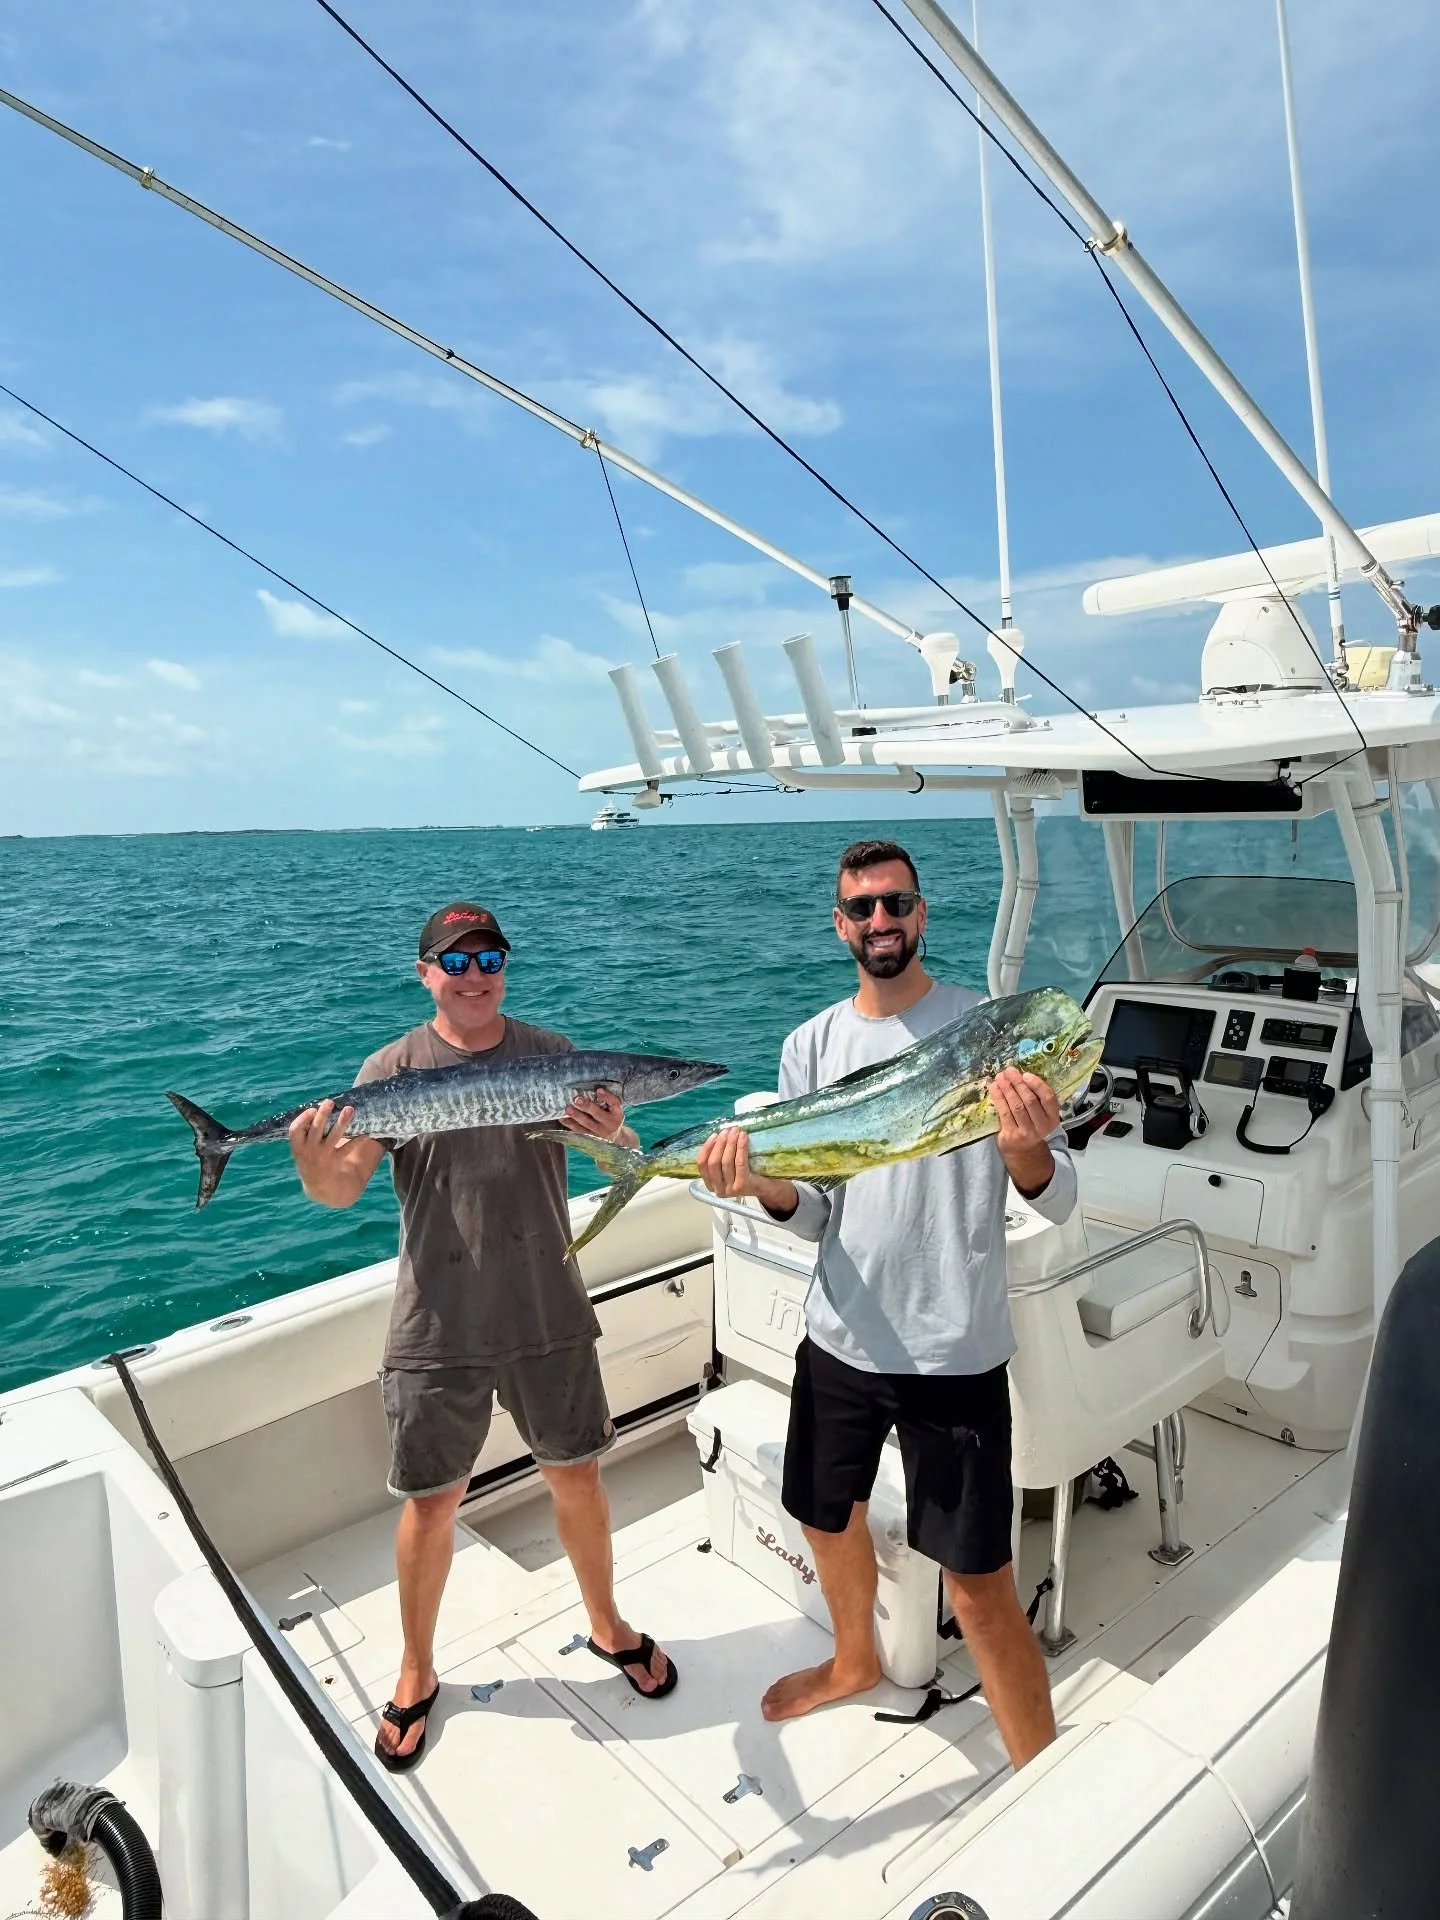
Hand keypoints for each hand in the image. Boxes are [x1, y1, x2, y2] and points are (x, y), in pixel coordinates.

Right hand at [288, 1100, 382, 1206]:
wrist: (318, 1187)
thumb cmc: (310, 1160)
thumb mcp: (301, 1150)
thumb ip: (305, 1134)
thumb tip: (319, 1109)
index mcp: (298, 1147)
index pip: (295, 1131)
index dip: (302, 1119)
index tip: (312, 1109)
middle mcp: (309, 1151)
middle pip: (316, 1129)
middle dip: (323, 1114)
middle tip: (330, 1101)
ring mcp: (323, 1156)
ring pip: (334, 1136)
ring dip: (342, 1122)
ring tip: (350, 1109)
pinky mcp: (336, 1162)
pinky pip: (348, 1149)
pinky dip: (357, 1140)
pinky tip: (366, 1133)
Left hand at [562, 1088, 635, 1146]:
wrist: (615, 1138)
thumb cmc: (612, 1117)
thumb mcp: (614, 1109)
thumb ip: (607, 1101)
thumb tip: (591, 1090)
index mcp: (617, 1113)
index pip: (614, 1103)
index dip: (607, 1097)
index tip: (598, 1090)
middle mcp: (610, 1123)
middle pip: (598, 1114)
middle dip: (587, 1106)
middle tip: (577, 1099)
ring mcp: (600, 1133)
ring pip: (587, 1124)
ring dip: (576, 1116)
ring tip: (568, 1108)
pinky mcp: (591, 1138)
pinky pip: (580, 1131)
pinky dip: (571, 1124)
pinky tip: (563, 1119)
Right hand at [696, 1127, 797, 1217]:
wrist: (765, 1187)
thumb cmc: (746, 1174)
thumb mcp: (728, 1169)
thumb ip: (720, 1158)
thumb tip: (718, 1136)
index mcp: (710, 1184)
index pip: (702, 1165)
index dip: (706, 1148)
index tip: (714, 1135)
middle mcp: (718, 1190)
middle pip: (714, 1163)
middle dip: (720, 1144)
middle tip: (727, 1131)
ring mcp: (730, 1190)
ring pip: (726, 1162)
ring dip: (731, 1143)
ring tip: (735, 1131)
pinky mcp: (742, 1186)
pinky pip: (739, 1163)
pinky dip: (741, 1147)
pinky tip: (743, 1137)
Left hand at [988, 1067, 1059, 1196]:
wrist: (1025, 1153)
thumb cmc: (1033, 1126)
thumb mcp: (1042, 1116)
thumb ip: (1037, 1100)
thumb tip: (1020, 1075)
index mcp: (1053, 1118)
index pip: (1048, 1098)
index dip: (1037, 1085)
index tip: (1026, 1074)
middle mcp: (1042, 1126)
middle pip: (1029, 1101)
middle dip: (1017, 1084)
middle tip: (1009, 1071)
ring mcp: (1026, 1132)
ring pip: (1015, 1106)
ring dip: (1006, 1089)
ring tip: (1000, 1077)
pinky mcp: (1011, 1136)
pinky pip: (1004, 1113)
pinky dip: (998, 1099)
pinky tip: (994, 1088)